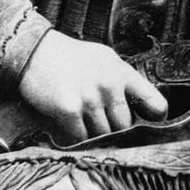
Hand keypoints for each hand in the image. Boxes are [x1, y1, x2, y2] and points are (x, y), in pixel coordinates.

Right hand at [17, 30, 167, 142]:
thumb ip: (121, 79)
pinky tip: (66, 129)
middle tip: (98, 125)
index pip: (154, 101)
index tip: (151, 124)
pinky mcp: (69, 109)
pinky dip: (73, 139)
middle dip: (113, 130)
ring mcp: (89, 98)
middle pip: (124, 126)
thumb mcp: (103, 59)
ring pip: (102, 134)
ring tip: (80, 125)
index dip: (155, 118)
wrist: (33, 50)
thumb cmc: (69, 57)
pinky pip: (80, 138)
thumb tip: (139, 106)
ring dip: (91, 135)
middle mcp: (109, 84)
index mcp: (121, 72)